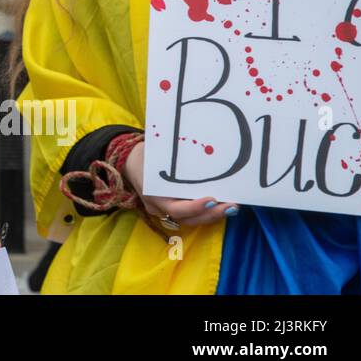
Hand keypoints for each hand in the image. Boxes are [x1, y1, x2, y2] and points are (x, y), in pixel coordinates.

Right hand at [123, 144, 237, 227]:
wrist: (128, 162)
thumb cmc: (144, 155)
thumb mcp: (154, 151)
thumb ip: (171, 151)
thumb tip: (191, 140)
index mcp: (152, 194)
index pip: (176, 208)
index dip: (195, 207)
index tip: (213, 199)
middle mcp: (158, 207)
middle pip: (187, 219)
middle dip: (211, 214)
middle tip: (232, 206)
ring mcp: (163, 211)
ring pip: (191, 220)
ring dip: (212, 216)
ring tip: (232, 207)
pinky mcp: (169, 210)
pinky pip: (189, 217)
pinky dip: (205, 213)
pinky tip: (221, 206)